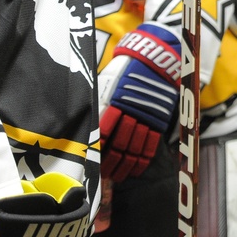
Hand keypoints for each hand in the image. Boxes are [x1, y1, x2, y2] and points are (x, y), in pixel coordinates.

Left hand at [98, 23, 181, 180]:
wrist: (153, 60)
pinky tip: (135, 169)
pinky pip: (150, 145)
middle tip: (101, 176)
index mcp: (114, 102)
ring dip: (124, 165)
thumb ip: (95, 103)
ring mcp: (146, 117)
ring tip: (115, 176)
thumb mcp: (105, 82)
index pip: (102, 133)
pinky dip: (142, 159)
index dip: (96, 151)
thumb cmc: (124, 70)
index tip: (89, 163)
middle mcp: (130, 112)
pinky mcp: (158, 120)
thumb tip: (78, 120)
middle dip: (109, 163)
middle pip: (118, 144)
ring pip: (134, 148)